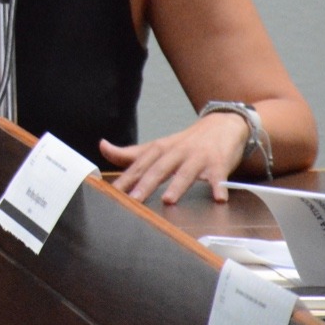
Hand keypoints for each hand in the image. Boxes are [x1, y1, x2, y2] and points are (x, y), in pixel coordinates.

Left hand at [100, 112, 248, 203]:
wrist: (222, 124)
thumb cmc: (186, 142)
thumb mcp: (157, 146)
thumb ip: (130, 153)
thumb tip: (102, 146)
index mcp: (159, 150)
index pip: (138, 165)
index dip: (125, 179)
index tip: (112, 193)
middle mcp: (176, 152)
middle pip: (159, 168)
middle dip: (145, 184)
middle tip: (134, 200)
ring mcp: (198, 158)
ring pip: (186, 172)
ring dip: (177, 186)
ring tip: (168, 200)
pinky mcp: (219, 164)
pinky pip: (219, 177)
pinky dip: (219, 187)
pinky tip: (219, 199)